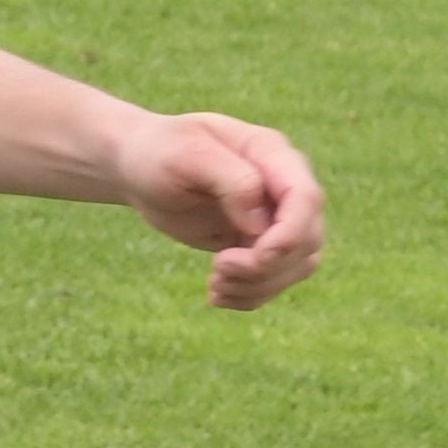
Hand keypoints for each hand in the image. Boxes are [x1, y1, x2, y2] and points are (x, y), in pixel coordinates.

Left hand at [107, 110, 324, 308]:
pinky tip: (216, 294)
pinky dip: (250, 294)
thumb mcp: (185, 155)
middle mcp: (281, 188)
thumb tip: (259, 223)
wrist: (139, 166)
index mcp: (272, 154)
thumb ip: (230, 180)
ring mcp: (274, 217)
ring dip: (259, 284)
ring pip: (297, 264)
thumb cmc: (158, 152)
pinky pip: (274, 277)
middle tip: (217, 268)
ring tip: (214, 284)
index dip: (291, 235)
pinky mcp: (257, 242)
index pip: (306, 199)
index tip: (256, 257)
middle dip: (267, 266)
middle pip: (307, 239)